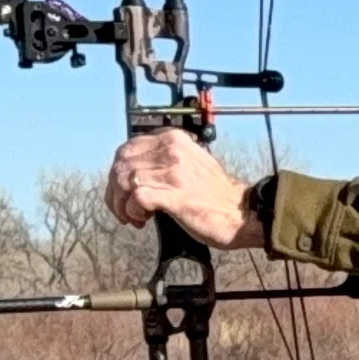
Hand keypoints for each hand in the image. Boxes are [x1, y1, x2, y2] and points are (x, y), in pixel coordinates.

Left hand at [105, 132, 264, 249]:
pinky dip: (133, 211)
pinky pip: (137, 198)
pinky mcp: (176, 195)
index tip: (123, 192)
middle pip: (121, 165)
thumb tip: (134, 170)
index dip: (117, 173)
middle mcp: (172, 150)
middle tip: (124, 210)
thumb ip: (164, 160)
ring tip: (134, 218)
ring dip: (122, 205)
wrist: (243, 213)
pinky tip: (143, 219)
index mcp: (174, 140)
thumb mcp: (190, 163)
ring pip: (125, 181)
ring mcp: (174, 172)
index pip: (127, 149)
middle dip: (115, 191)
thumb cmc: (215, 196)